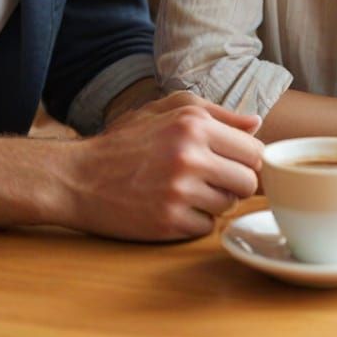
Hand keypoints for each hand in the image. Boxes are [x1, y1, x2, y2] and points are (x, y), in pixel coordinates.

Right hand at [61, 92, 262, 241]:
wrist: (79, 176)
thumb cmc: (126, 140)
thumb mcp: (165, 110)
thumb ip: (215, 112)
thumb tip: (256, 124)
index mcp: (193, 123)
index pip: (254, 150)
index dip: (246, 158)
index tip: (231, 161)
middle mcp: (189, 154)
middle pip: (248, 181)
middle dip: (235, 182)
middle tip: (212, 178)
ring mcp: (179, 191)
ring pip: (229, 205)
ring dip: (214, 201)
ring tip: (187, 189)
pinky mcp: (168, 222)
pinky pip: (206, 227)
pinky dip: (194, 220)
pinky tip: (173, 206)